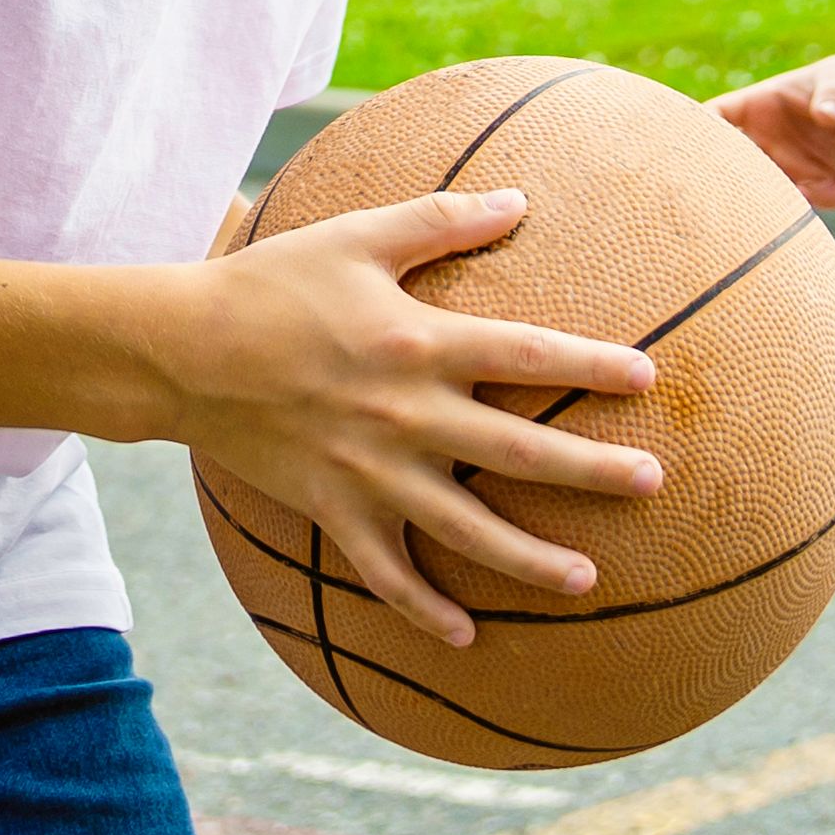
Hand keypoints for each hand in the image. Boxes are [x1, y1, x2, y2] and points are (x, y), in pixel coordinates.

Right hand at [165, 186, 665, 650]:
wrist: (183, 351)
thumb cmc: (273, 283)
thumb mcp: (357, 236)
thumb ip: (441, 221)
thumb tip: (519, 199)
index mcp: (419, 343)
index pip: (527, 354)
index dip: (591, 364)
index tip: (649, 377)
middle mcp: (407, 415)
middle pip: (518, 450)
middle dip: (591, 469)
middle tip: (651, 483)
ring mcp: (372, 472)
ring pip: (466, 529)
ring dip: (529, 558)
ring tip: (586, 580)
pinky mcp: (335, 510)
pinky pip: (387, 573)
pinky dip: (425, 609)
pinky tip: (466, 635)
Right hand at [714, 42, 834, 209]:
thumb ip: (832, 96)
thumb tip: (825, 115)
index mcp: (758, 107)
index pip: (717, 117)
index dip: (699, 131)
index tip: (692, 149)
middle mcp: (766, 140)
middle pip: (735, 167)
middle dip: (737, 185)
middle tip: (756, 196)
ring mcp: (789, 166)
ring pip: (774, 195)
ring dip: (794, 202)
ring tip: (828, 190)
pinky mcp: (818, 184)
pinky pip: (820, 201)